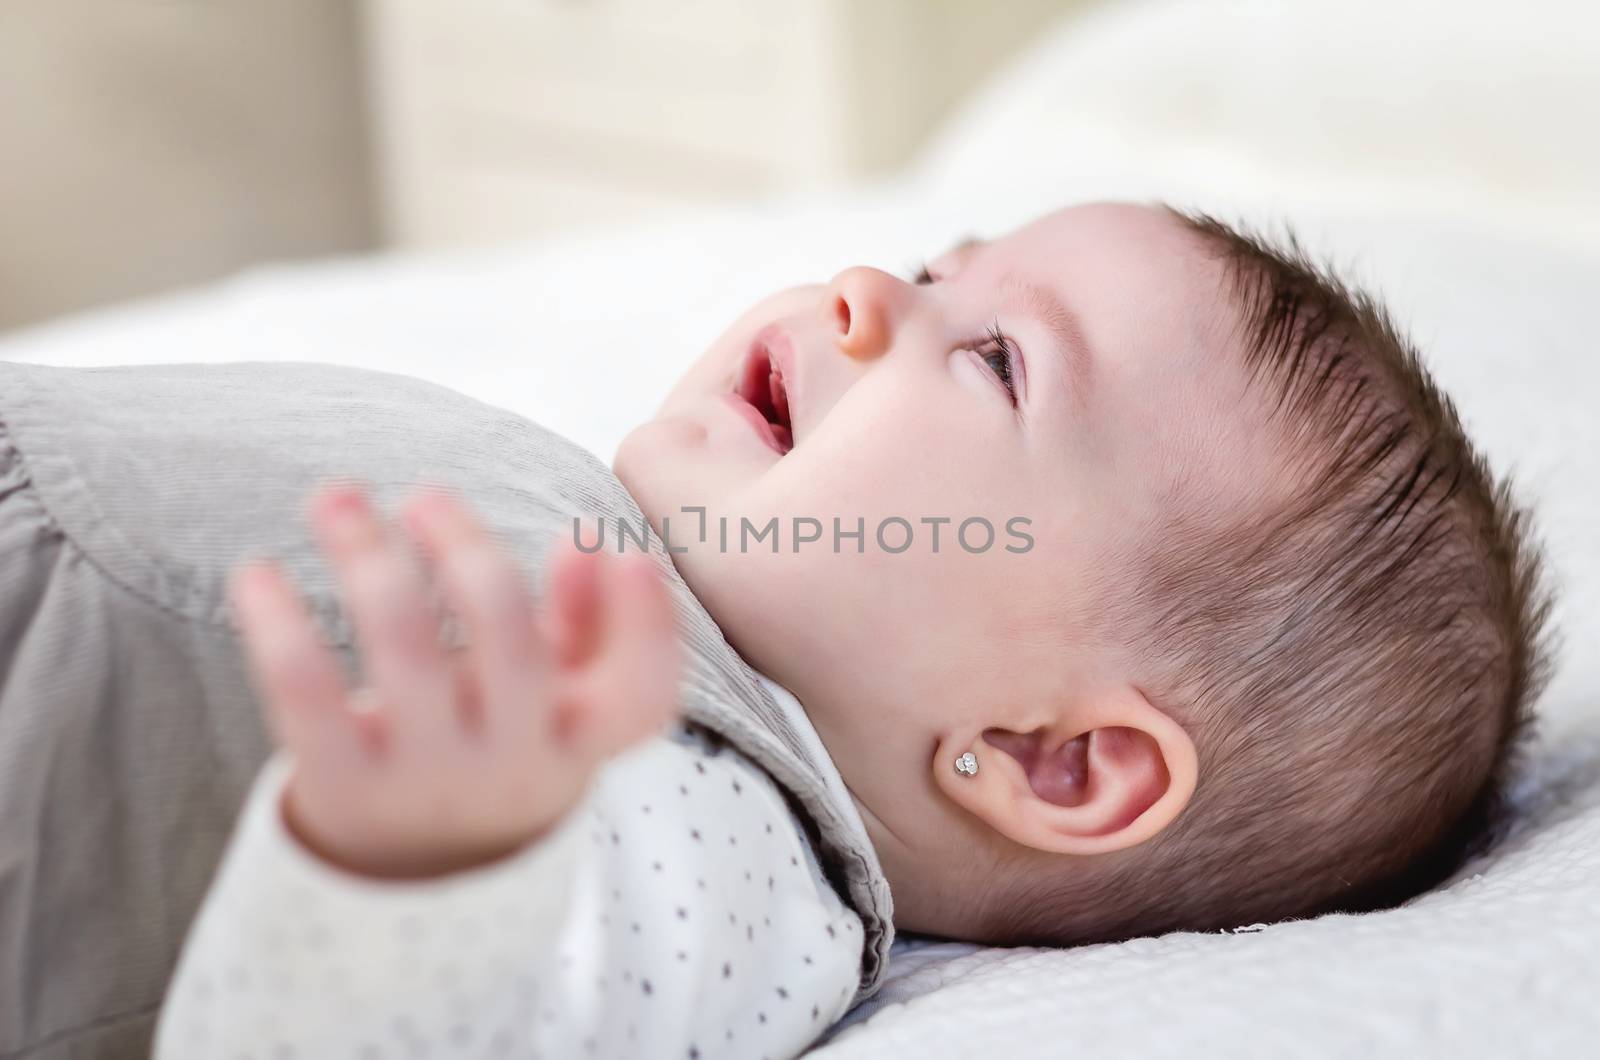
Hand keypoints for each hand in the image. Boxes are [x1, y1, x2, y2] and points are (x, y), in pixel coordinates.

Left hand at [228, 481, 679, 878]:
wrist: (409, 867)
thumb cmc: (495, 741)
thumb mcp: (560, 697)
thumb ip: (588, 622)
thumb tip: (583, 541)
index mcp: (578, 737)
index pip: (643, 697)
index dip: (644, 624)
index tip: (623, 548)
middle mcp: (512, 762)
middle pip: (512, 646)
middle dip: (469, 550)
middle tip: (425, 496)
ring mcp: (426, 775)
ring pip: (406, 648)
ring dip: (369, 555)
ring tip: (337, 498)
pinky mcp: (341, 782)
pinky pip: (307, 693)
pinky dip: (280, 623)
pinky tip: (259, 573)